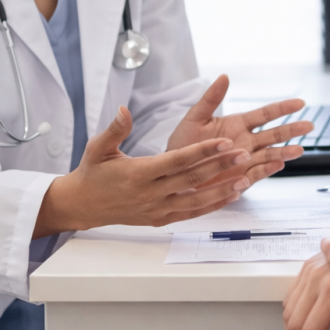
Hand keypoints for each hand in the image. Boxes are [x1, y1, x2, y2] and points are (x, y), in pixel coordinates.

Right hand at [34, 106, 254, 237]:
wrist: (83, 205)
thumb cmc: (93, 172)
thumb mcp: (97, 148)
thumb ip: (115, 129)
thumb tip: (124, 109)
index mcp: (138, 173)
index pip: (177, 161)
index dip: (202, 151)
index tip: (224, 141)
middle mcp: (150, 194)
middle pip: (192, 179)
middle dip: (220, 166)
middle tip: (243, 153)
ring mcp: (157, 209)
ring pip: (196, 201)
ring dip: (222, 190)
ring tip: (245, 178)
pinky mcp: (160, 219)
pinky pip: (191, 213)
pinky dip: (212, 206)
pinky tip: (230, 196)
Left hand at [167, 75, 312, 186]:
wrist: (173, 170)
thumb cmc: (184, 143)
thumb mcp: (195, 117)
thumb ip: (211, 99)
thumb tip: (224, 76)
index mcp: (238, 124)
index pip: (265, 114)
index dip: (282, 109)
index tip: (300, 103)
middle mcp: (246, 142)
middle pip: (274, 135)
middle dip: (292, 130)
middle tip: (309, 125)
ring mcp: (245, 161)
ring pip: (270, 155)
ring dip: (284, 152)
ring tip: (299, 150)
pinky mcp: (240, 178)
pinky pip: (257, 174)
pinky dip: (267, 170)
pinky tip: (278, 165)